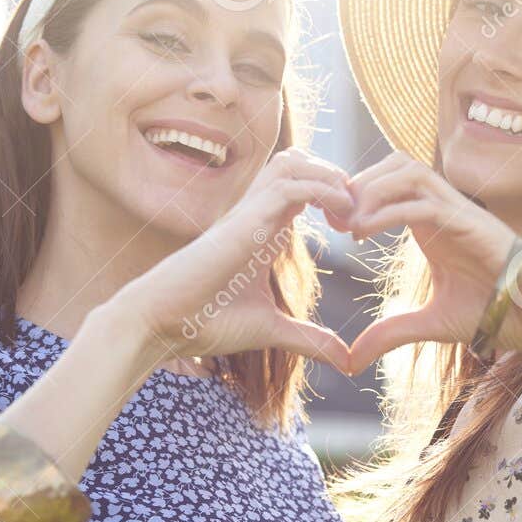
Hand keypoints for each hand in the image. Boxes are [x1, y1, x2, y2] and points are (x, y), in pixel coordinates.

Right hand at [116, 148, 356, 373]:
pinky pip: (288, 185)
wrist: (163, 324)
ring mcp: (249, 214)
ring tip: (350, 208)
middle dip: (335, 176)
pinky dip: (321, 190)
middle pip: (298, 162)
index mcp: (264, 232)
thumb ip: (308, 338)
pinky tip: (340, 216)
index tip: (358, 226)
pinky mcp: (244, 221)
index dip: (335, 195)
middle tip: (358, 212)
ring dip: (329, 176)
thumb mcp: (271, 330)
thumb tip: (345, 359)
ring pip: (293, 162)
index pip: (302, 187)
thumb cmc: (205, 322)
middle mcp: (257, 215)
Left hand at [341, 153, 521, 374]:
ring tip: (346, 223)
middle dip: (359, 182)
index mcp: (433, 222)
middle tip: (331, 214)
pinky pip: (425, 203)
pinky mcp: (472, 223)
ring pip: (409, 172)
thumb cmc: (493, 312)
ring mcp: (459, 211)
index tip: (330, 220)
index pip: (389, 183)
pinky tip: (363, 232)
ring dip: (371, 190)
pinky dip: (389, 211)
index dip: (356, 193)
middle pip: (395, 164)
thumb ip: (390, 333)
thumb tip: (351, 359)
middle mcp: (444, 208)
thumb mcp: (429, 323)